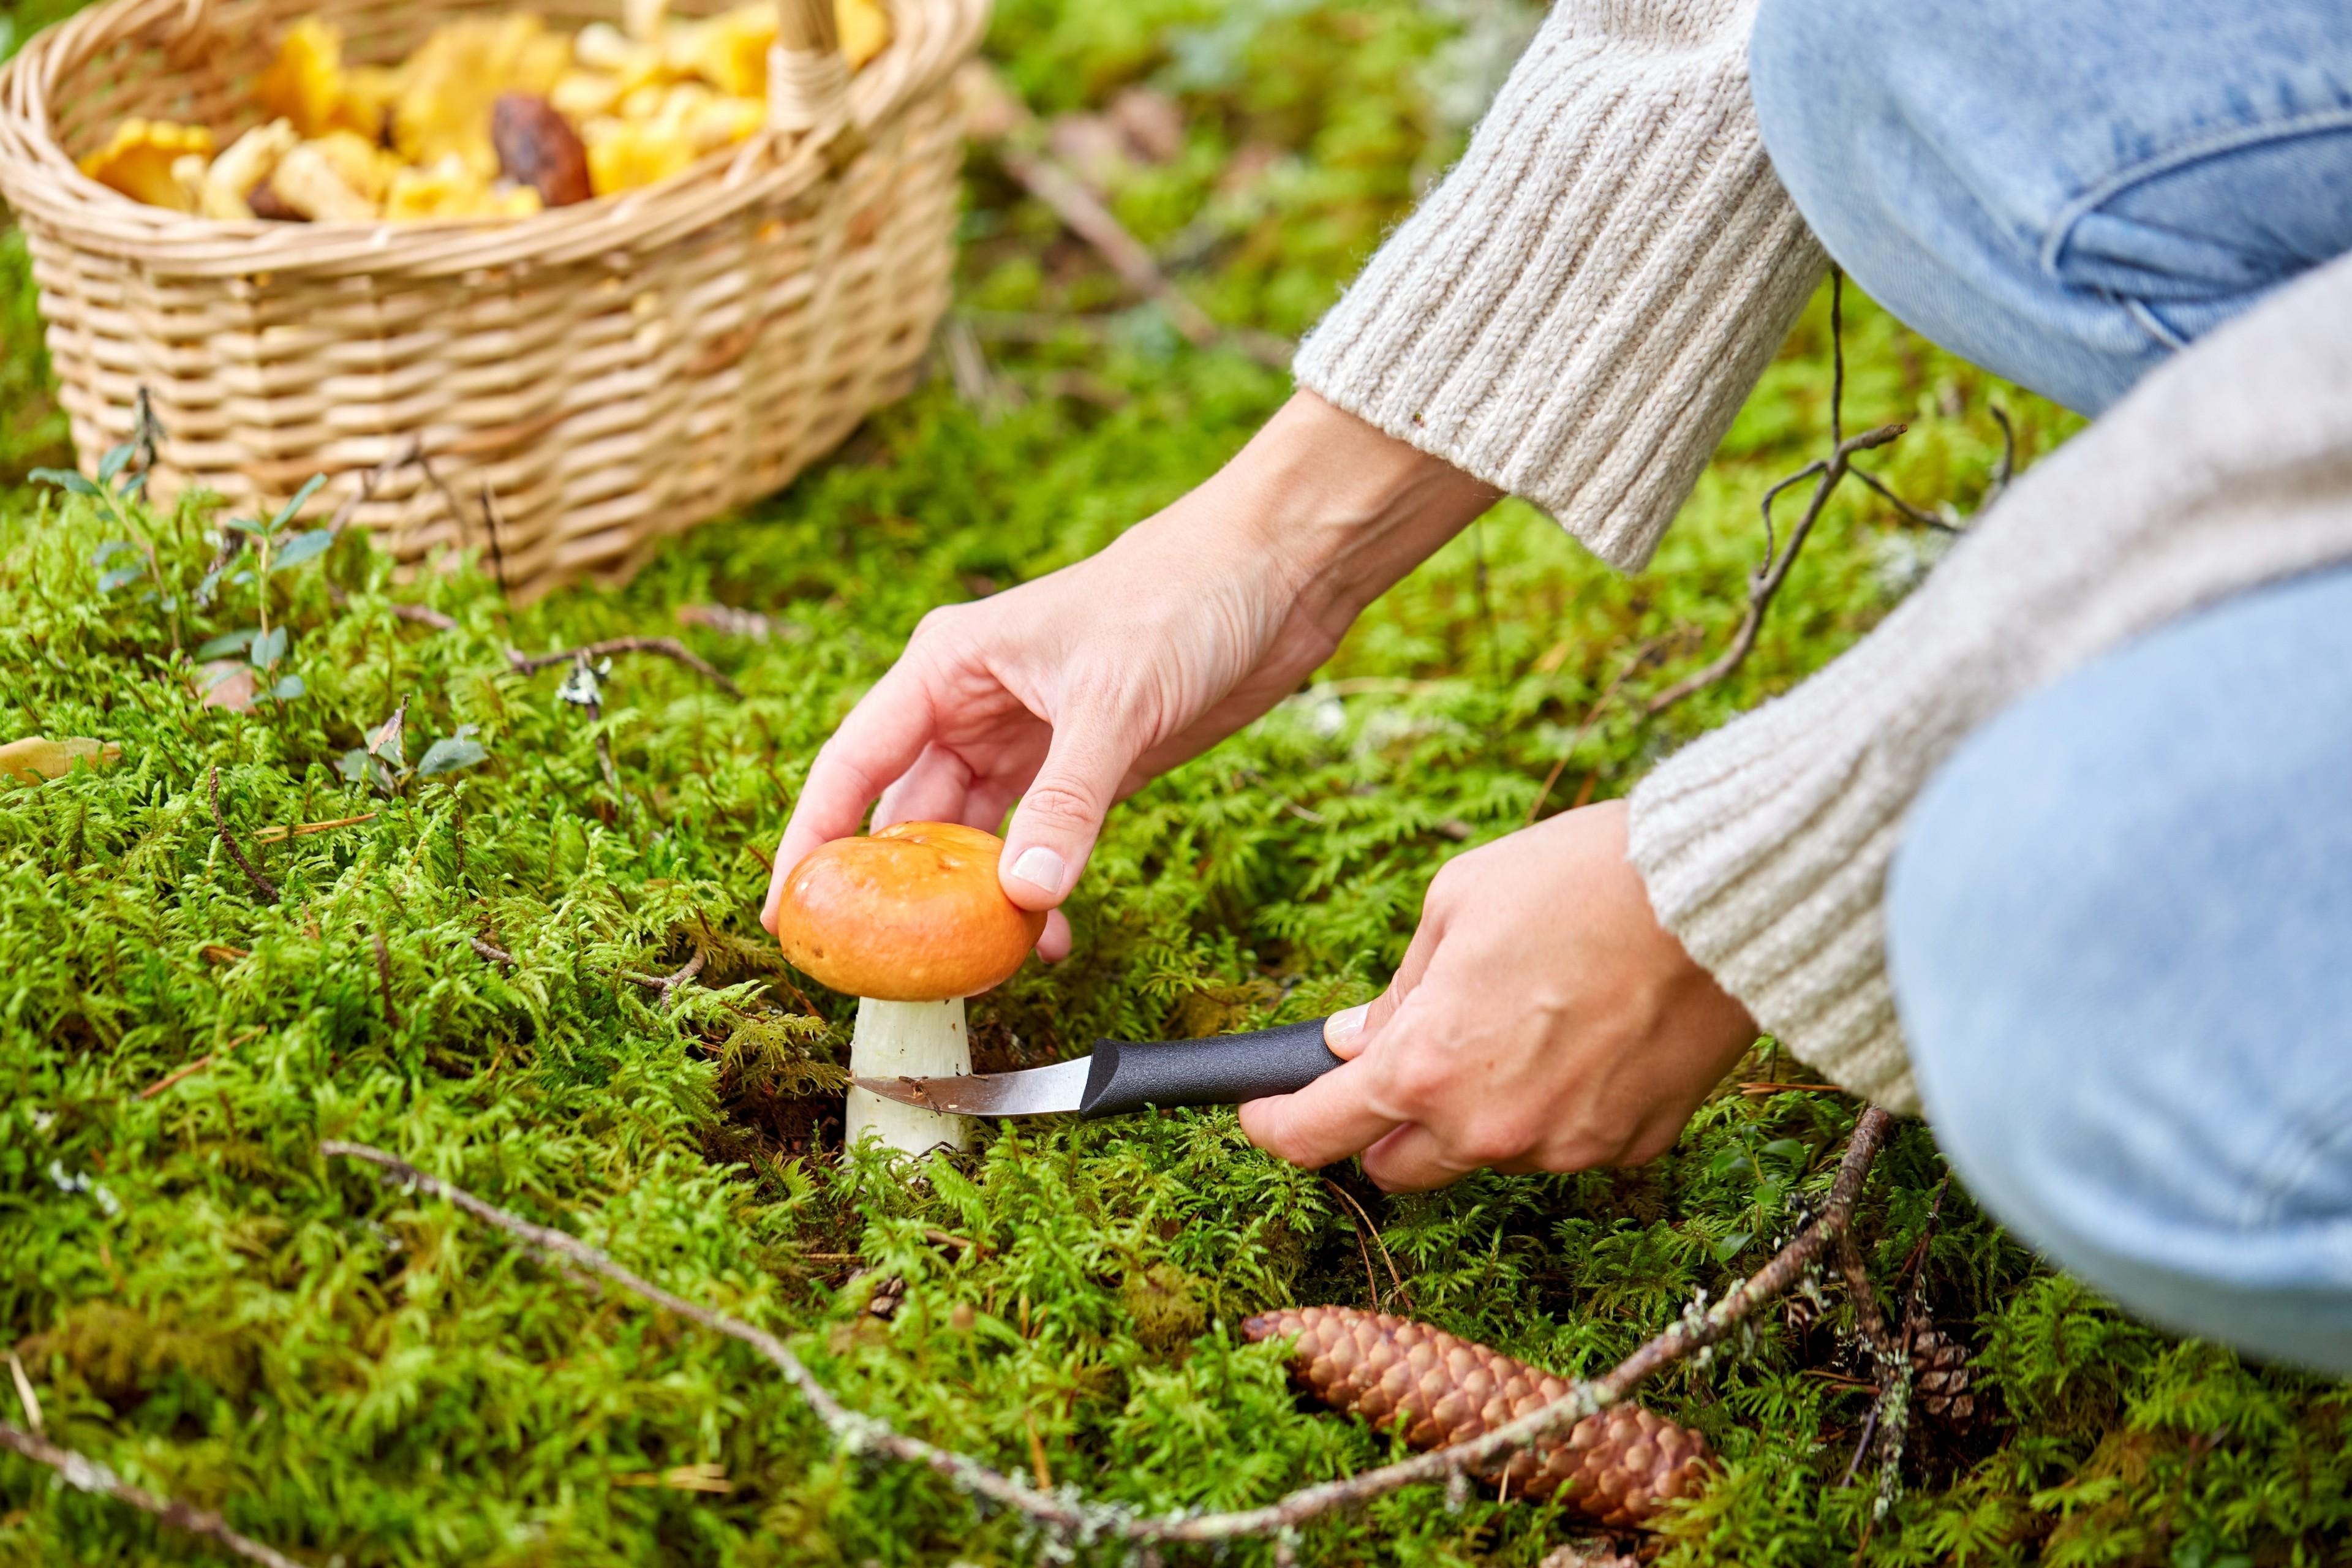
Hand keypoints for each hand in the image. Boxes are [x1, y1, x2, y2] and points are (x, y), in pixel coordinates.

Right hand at [762, 392, 1496, 953]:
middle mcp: (974, 709)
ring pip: (974, 843)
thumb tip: (1021, 895)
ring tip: (979, 967)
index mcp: (948, 669)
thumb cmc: (1180, 596)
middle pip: (908, 817)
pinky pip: (1038, 847)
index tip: (790, 915)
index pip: (853, 765)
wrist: (1276, 572)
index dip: (813, 841)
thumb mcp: (1115, 700)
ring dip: (975, 904)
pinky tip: (1048, 933)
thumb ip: (1068, 801)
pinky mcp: (1088, 772)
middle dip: (898, 894)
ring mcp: (1030, 745)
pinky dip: (1036, 893)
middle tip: (888, 970)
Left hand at [1238, 801, 1757, 1188]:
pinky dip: (1557, 1106)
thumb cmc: (1578, 880)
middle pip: (1399, 1167)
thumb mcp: (1454, 905)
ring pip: (1489, 1152)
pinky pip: (1567, 1141)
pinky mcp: (1632, 1146)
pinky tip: (1587, 1036)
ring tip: (1524, 1019)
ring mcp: (1565, 1148)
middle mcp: (1487, 1129)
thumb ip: (1397, 989)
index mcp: (1423, 1067)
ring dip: (1479, 1111)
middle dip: (1383, 1127)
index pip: (1318, 1134)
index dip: (1276, 1130)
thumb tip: (1354, 1038)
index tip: (1261, 1117)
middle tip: (1399, 1065)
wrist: (1718, 896)